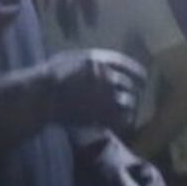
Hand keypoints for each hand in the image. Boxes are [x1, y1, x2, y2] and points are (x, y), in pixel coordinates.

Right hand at [33, 46, 152, 133]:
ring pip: (130, 103)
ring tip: (129, 116)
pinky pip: (123, 120)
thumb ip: (89, 63)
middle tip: (133, 103)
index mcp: (100, 61)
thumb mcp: (70, 60)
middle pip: (131, 86)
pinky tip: (122, 125)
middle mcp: (108, 76)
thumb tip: (99, 66)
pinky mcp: (104, 113)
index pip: (128, 67)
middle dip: (134, 95)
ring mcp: (107, 95)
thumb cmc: (49, 77)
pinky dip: (125, 123)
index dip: (139, 75)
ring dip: (131, 110)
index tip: (143, 81)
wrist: (43, 96)